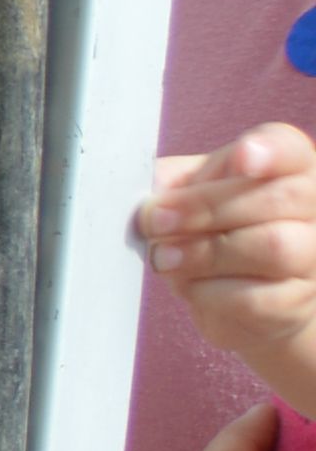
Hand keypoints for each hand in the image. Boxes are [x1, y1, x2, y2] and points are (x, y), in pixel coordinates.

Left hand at [143, 125, 315, 422]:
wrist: (239, 301)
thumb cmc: (216, 233)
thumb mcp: (193, 195)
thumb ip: (175, 182)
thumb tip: (151, 183)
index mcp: (290, 168)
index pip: (288, 149)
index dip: (269, 151)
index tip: (241, 159)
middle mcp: (313, 208)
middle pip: (275, 198)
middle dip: (205, 208)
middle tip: (155, 220)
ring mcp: (312, 257)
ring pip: (272, 247)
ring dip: (204, 252)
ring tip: (163, 257)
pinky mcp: (295, 302)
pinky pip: (255, 297)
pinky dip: (209, 292)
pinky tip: (189, 287)